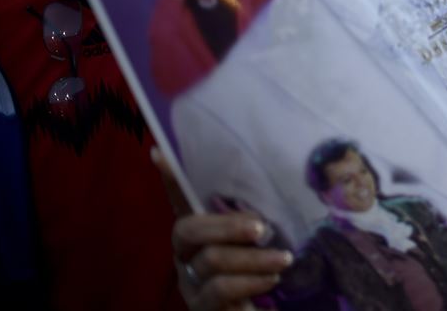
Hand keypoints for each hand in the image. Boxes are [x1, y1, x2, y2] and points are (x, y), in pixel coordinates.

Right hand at [151, 148, 292, 310]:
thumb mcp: (264, 240)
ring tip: (283, 259)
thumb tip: (287, 189)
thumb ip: (261, 219)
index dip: (171, 179)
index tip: (158, 152)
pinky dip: (251, 281)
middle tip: (262, 229)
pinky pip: (220, 288)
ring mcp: (191, 282)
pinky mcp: (202, 308)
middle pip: (188, 229)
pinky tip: (271, 278)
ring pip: (211, 259)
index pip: (181, 200)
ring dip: (253, 258)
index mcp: (201, 232)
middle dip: (227, 225)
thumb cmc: (265, 270)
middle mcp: (187, 254)